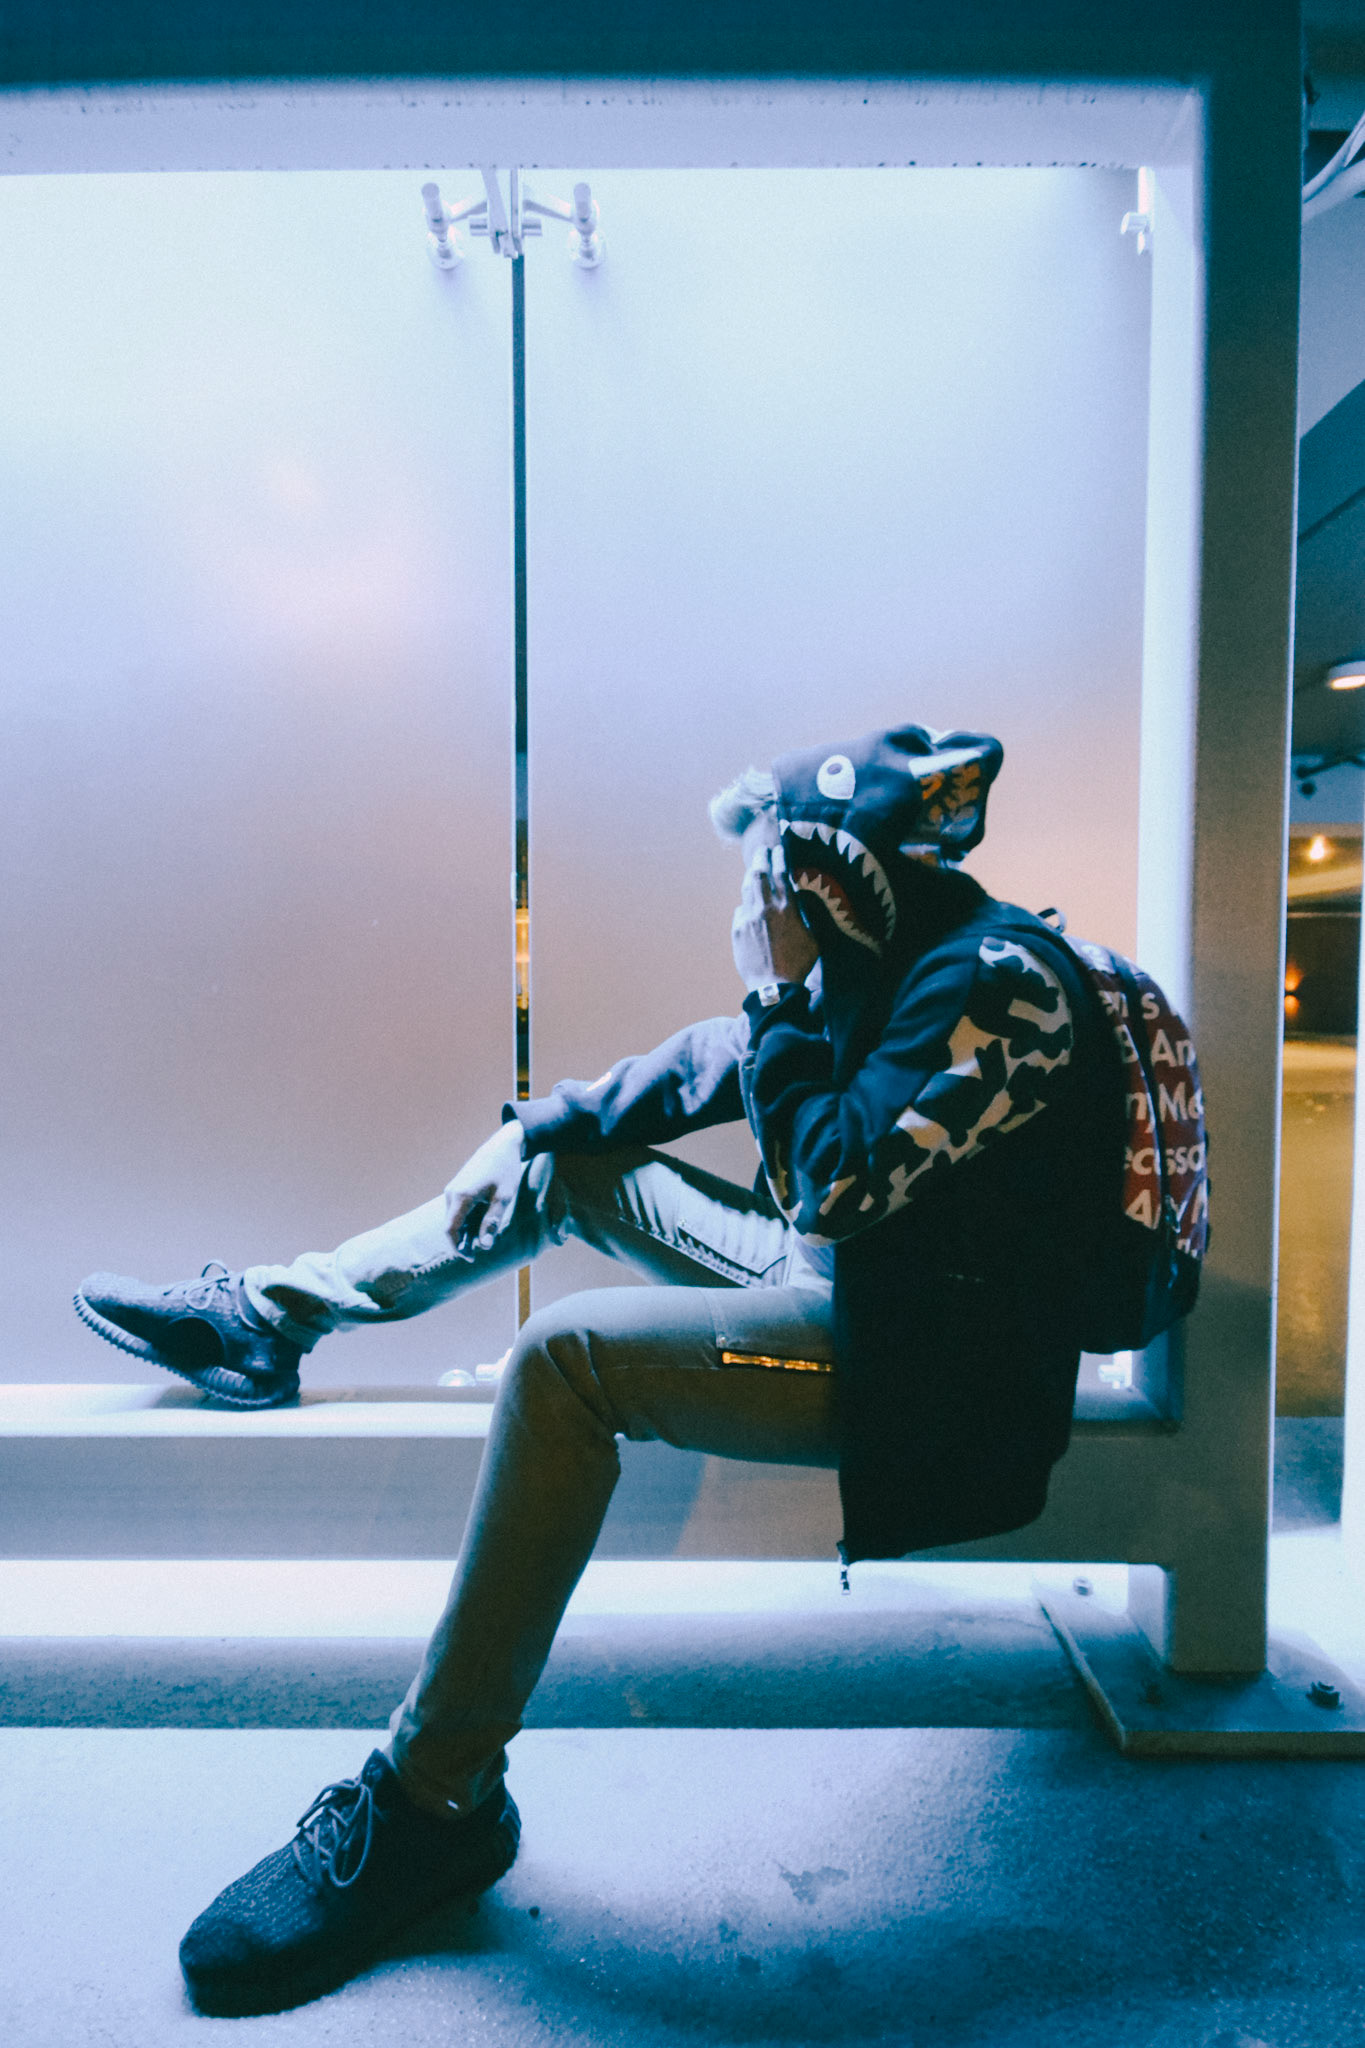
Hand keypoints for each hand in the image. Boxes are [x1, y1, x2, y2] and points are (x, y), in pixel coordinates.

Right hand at [442, 1121, 526, 1258]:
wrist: (503, 1145)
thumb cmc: (505, 1170)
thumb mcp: (503, 1198)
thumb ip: (492, 1222)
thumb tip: (484, 1246)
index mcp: (461, 1197)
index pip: (450, 1230)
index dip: (458, 1248)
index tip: (471, 1258)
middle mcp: (452, 1193)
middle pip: (451, 1225)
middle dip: (463, 1241)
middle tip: (481, 1250)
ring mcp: (453, 1189)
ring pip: (454, 1218)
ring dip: (465, 1231)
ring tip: (483, 1238)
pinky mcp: (458, 1186)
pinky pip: (458, 1209)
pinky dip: (467, 1220)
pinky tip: (481, 1224)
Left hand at [731, 842, 818, 992]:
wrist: (773, 986)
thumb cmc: (798, 964)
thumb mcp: (813, 938)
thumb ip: (805, 917)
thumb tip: (800, 905)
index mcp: (787, 908)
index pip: (781, 873)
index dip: (779, 857)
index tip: (778, 848)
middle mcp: (765, 908)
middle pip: (759, 873)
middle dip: (760, 858)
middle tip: (762, 850)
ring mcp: (748, 918)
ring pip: (747, 889)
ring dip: (750, 876)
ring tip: (754, 869)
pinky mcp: (737, 930)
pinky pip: (740, 910)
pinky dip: (745, 904)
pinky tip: (748, 904)